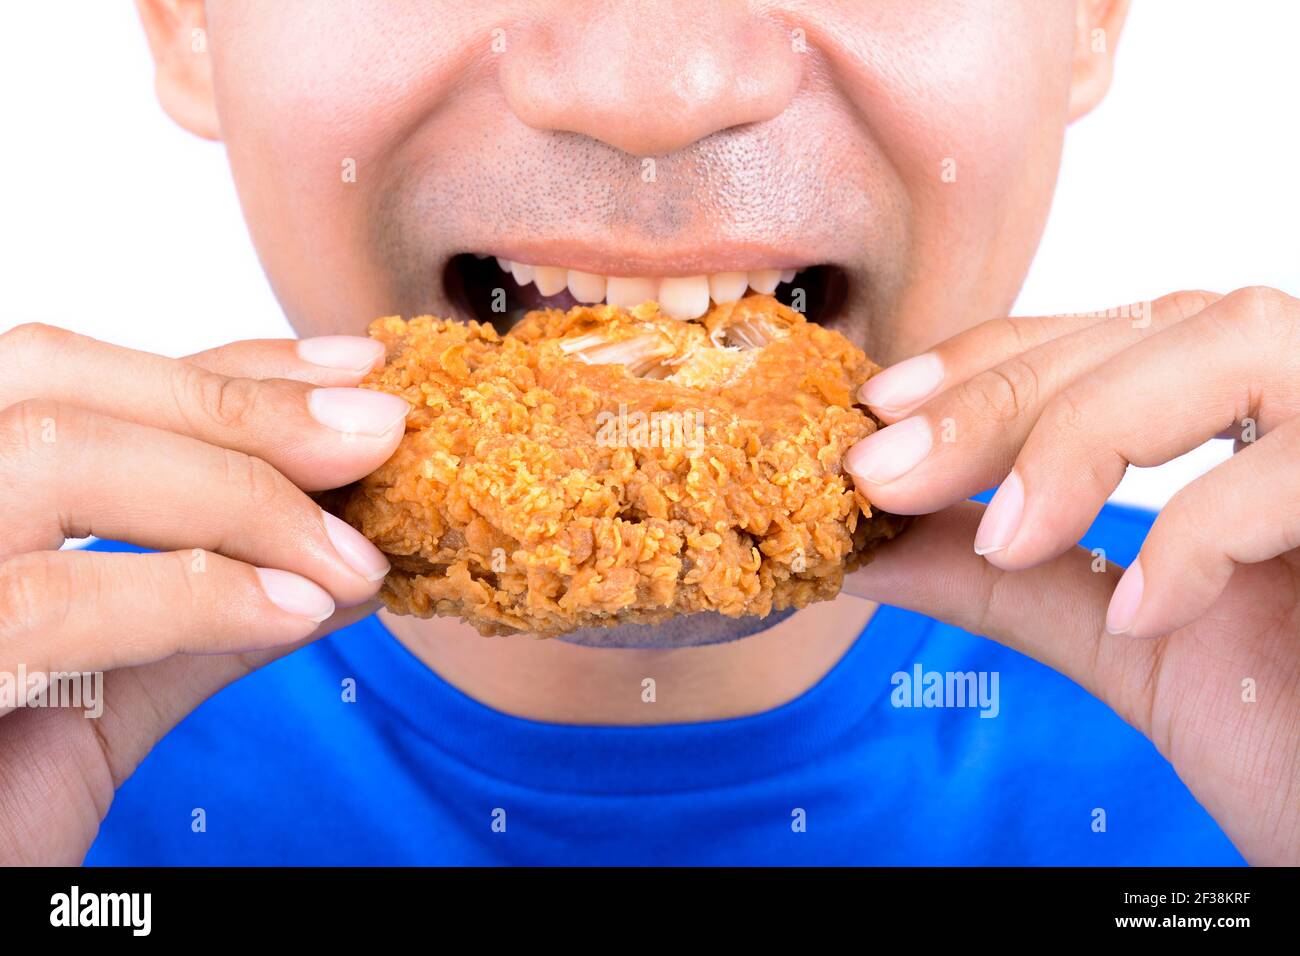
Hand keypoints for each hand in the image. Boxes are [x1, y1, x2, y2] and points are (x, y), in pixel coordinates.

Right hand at [0, 323, 405, 862]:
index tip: (357, 371)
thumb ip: (201, 619)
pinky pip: (58, 600)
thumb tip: (340, 565)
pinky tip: (296, 613)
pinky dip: (199, 595)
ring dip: (242, 498)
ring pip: (60, 454)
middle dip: (242, 405)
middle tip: (381, 433)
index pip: (77, 377)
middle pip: (57, 382)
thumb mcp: (99, 697)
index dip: (225, 368)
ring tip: (352, 557)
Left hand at [842, 287, 1299, 863]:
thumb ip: (1007, 583)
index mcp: (1250, 419)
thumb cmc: (1290, 725)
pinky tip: (1143, 610)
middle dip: (1001, 397)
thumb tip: (871, 548)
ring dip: (1089, 429)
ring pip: (1235, 338)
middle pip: (1153, 324)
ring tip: (1010, 538)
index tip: (878, 410)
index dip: (988, 358)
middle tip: (886, 473)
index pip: (1109, 333)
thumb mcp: (1125, 645)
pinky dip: (1202, 530)